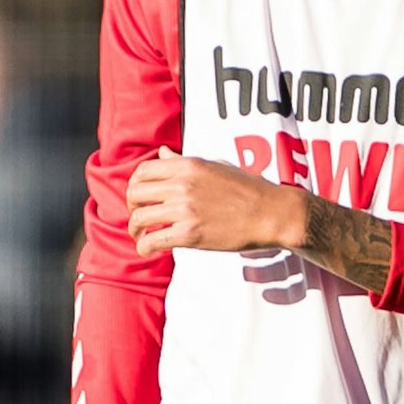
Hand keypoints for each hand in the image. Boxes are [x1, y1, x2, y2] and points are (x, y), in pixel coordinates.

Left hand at [126, 148, 304, 255]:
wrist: (272, 213)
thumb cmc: (249, 189)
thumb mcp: (216, 165)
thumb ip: (185, 161)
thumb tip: (163, 153)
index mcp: (188, 165)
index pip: (142, 171)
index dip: (135, 186)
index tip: (142, 198)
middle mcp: (182, 185)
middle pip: (134, 194)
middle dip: (132, 208)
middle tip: (140, 218)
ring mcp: (185, 209)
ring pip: (138, 218)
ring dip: (135, 230)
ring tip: (142, 236)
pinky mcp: (190, 234)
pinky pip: (152, 241)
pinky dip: (144, 247)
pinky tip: (148, 249)